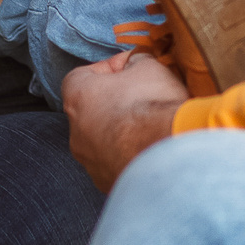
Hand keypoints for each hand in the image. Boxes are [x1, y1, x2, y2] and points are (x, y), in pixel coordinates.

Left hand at [63, 50, 187, 191]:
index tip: (128, 69)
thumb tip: (137, 63)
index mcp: (78, 98)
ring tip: (149, 126)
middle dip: (114, 102)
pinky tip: (151, 149)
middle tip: (140, 97)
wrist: (168, 154)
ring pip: (102, 141)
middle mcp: (76, 132)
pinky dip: (130, 156)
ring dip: (121, 132)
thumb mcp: (149, 67)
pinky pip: (116, 164)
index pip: (82, 76)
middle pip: (91, 110)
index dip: (107, 69)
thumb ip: (137, 61)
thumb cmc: (152, 106)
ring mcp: (90, 162)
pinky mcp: (107, 183)